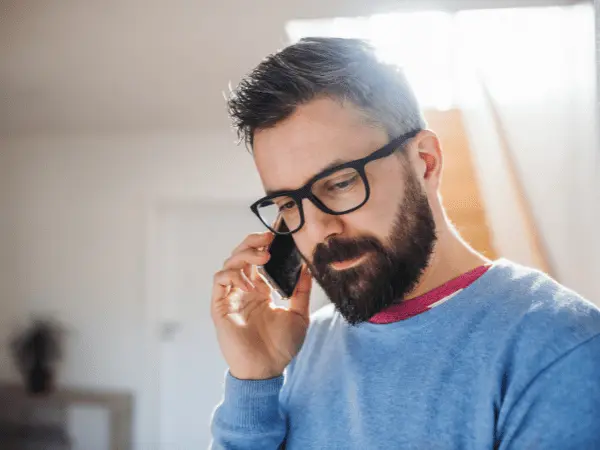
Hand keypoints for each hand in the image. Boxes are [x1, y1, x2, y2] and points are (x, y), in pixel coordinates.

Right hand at [211, 231, 312, 379]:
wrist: (267, 370)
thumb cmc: (282, 347)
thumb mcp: (299, 315)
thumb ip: (301, 290)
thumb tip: (307, 266)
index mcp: (261, 291)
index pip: (258, 260)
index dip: (265, 245)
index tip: (278, 235)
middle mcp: (244, 290)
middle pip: (241, 255)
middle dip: (252, 242)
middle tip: (268, 237)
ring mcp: (231, 297)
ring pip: (229, 263)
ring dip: (245, 255)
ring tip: (264, 257)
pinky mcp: (220, 306)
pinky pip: (220, 281)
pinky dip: (234, 275)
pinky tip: (251, 284)